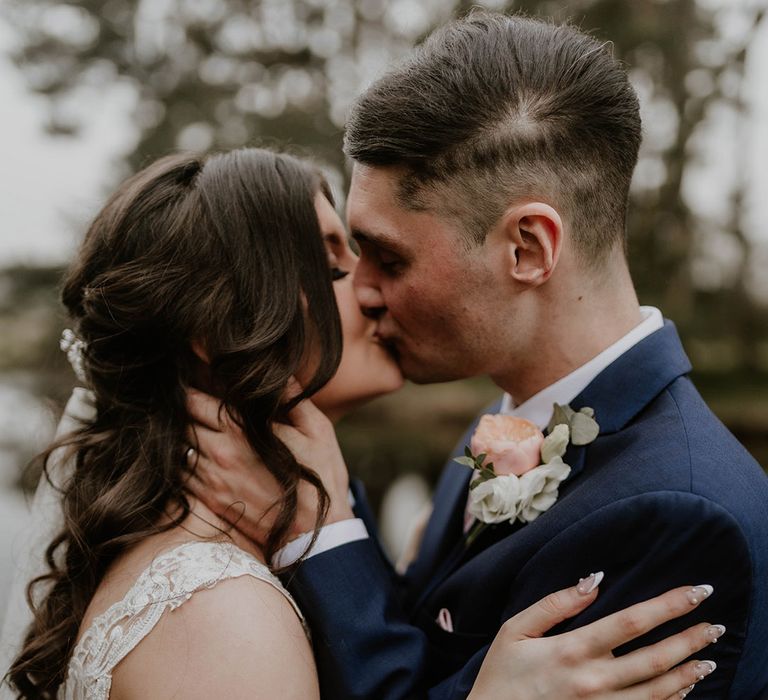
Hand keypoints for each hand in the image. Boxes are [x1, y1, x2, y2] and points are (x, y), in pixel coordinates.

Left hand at [185, 389, 353, 547]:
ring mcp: (211, 481)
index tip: (195, 385)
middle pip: (180, 424)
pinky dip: (183, 466)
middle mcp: (219, 454)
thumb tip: (279, 372)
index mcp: (241, 430)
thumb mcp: (317, 429)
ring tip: (195, 433)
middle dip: (183, 413)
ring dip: (181, 440)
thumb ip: (292, 398)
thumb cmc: (320, 477)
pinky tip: (199, 461)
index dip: (191, 390)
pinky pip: (180, 479)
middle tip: (192, 408)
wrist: (316, 533)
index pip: (195, 401)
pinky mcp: (211, 502)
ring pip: (177, 451)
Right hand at [468, 577, 721, 698]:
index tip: (696, 591)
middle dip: (690, 639)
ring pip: (658, 691)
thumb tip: (593, 579)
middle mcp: (594, 681)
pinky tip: (684, 688)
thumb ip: (555, 603)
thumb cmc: (502, 675)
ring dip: (688, 672)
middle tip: (715, 624)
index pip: (632, 621)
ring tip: (709, 656)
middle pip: (655, 658)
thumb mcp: (516, 629)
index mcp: (573, 650)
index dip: (669, 605)